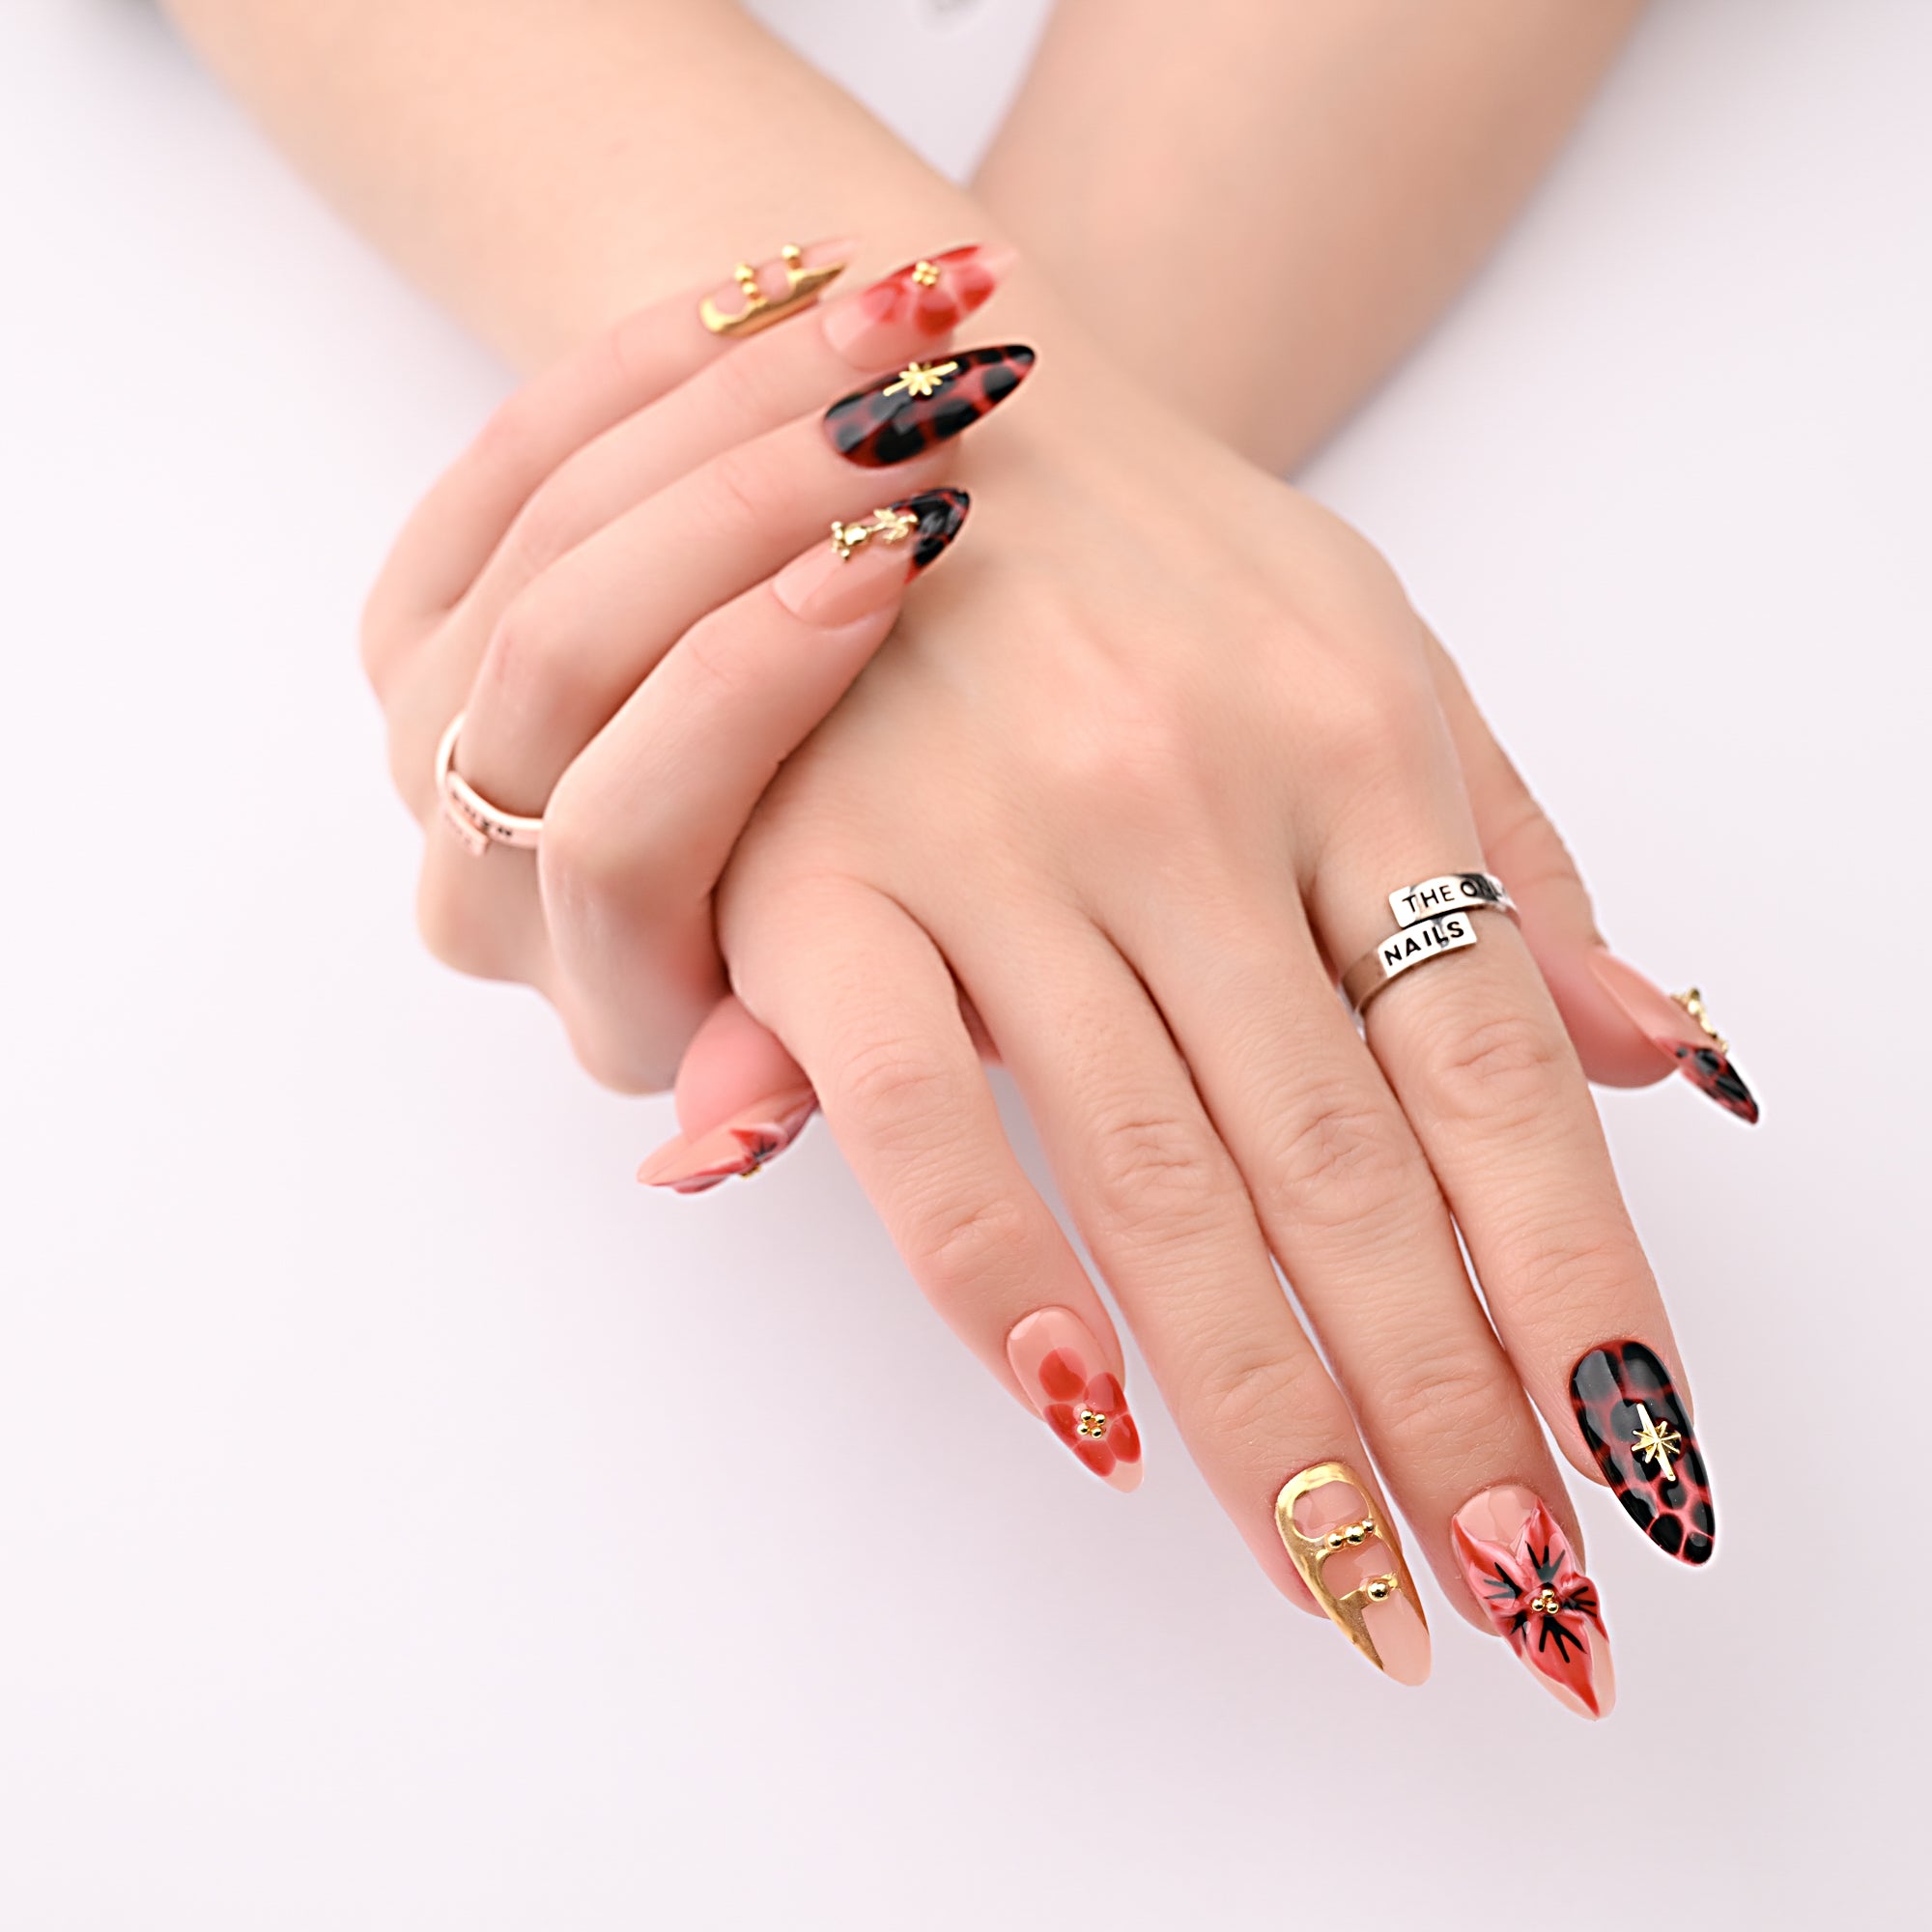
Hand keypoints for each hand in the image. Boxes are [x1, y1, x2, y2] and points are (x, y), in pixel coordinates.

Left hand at [359, 238, 1020, 1088]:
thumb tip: (722, 1149)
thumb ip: (829, 1043)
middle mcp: (489, 878)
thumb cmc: (919, 872)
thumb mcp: (908, 974)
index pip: (619, 839)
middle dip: (743, 511)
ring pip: (536, 543)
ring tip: (890, 312)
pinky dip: (639, 367)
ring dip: (719, 409)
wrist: (850, 764)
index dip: (747, 687)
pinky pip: (504, 461)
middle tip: (907, 397)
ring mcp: (433, 741)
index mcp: (611, 992)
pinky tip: (776, 294)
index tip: (902, 552)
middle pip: (563, 665)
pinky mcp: (422, 621)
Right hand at [663, 332, 1745, 1708]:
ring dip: (1266, 1416)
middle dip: (1439, 1412)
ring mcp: (1005, 845)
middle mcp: (1196, 800)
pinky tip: (1088, 1430)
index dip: (1568, 1292)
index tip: (1625, 1470)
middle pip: (1349, 1166)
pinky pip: (912, 1119)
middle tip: (1513, 1608)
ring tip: (1350, 1590)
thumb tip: (1665, 1059)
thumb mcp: (1369, 653)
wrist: (906, 405)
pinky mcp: (824, 883)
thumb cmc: (1155, 561)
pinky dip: (998, 1287)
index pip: (1494, 1073)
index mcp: (1355, 745)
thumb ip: (1503, 864)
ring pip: (1161, 1180)